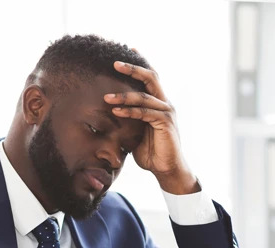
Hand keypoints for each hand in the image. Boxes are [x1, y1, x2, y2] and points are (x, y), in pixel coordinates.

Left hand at [105, 58, 198, 194]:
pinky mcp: (165, 123)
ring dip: (124, 95)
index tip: (128, 51)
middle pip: (151, 78)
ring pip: (144, 96)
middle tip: (115, 63)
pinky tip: (116, 111)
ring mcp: (167, 112)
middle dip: (133, 68)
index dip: (140, 64)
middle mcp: (165, 104)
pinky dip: (130, 111)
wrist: (168, 169)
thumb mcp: (136, 133)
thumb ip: (128, 120)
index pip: (150, 79)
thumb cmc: (152, 153)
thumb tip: (109, 115)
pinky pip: (145, 113)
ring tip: (106, 97)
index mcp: (159, 103)